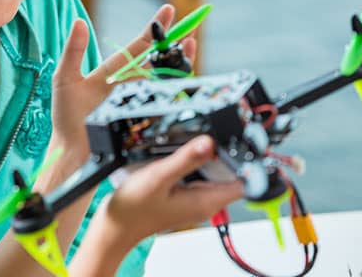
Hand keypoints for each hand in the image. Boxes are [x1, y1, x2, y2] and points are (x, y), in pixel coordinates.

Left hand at [49, 4, 195, 148]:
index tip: (168, 9)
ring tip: (191, 44)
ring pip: (166, 76)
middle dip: (176, 42)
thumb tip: (79, 22)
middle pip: (159, 58)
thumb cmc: (66, 114)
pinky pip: (165, 100)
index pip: (139, 45)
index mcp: (114, 70)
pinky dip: (178, 88)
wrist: (71, 149)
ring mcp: (139, 99)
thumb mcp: (65, 78)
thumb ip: (73, 51)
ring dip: (181, 61)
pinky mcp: (144, 116)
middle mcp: (130, 82)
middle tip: (191, 28)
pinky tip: (185, 77)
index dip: (155, 27)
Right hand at [106, 135, 242, 241]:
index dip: (245, 161)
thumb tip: (210, 142)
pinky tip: (178, 158)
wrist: (116, 224)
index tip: (236, 141)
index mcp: (206, 201)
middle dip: (223, 154)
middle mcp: (205, 202)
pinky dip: (193, 164)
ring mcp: (195, 200)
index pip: (244, 182)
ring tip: (190, 146)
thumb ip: (186, 159)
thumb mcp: (159, 176)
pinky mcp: (184, 196)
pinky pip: (198, 176)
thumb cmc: (134, 207)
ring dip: (206, 158)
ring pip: (213, 173)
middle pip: (230, 174)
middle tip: (208, 137)